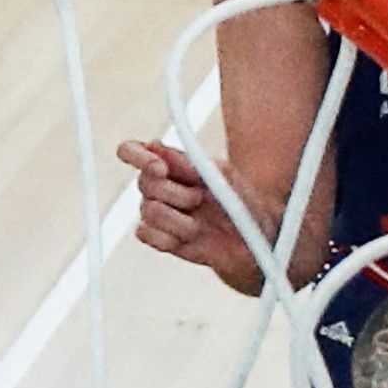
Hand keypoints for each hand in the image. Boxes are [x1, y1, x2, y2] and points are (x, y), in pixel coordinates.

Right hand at [117, 139, 264, 292]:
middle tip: (201, 199)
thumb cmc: (242, 202)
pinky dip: (171, 238)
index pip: (132, 151)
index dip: (137, 156)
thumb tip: (156, 146)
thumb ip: (190, 162)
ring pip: (149, 211)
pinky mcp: (157, 237)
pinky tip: (190, 238)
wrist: (256, 240)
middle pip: (144, 183)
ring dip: (181, 220)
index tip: (160, 168)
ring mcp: (155, 212)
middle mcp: (157, 186)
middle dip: (177, 194)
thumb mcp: (225, 177)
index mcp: (170, 165)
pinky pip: (146, 234)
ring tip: (202, 225)